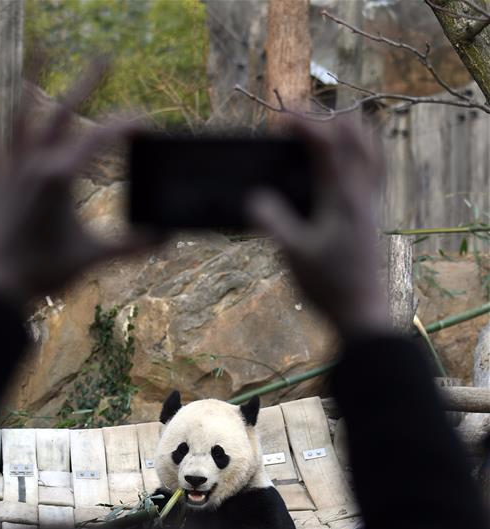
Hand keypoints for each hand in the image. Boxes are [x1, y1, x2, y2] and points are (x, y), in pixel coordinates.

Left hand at [0, 63, 158, 306]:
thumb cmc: (43, 272)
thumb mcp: (93, 257)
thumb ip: (132, 246)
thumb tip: (166, 238)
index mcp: (59, 176)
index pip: (100, 138)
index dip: (126, 126)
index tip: (146, 124)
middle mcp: (32, 165)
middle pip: (61, 114)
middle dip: (85, 85)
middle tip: (103, 62)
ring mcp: (9, 172)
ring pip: (20, 118)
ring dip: (31, 85)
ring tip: (38, 54)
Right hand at [247, 118, 389, 340]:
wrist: (360, 311)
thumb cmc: (328, 284)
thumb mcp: (292, 254)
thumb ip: (272, 221)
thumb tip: (253, 198)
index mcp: (342, 196)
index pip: (328, 142)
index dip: (303, 123)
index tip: (279, 121)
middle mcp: (362, 191)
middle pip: (355, 133)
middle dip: (325, 119)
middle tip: (297, 127)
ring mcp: (371, 200)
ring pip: (370, 147)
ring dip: (346, 132)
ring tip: (319, 136)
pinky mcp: (372, 212)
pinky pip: (374, 167)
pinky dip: (358, 153)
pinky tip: (339, 165)